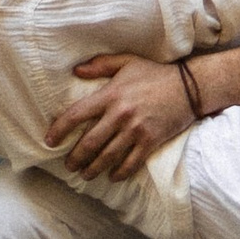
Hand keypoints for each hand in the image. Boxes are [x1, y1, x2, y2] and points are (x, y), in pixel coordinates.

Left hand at [45, 52, 194, 179]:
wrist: (189, 86)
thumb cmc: (155, 73)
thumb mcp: (127, 62)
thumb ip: (101, 65)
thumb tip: (76, 70)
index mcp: (111, 94)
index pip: (77, 115)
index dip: (59, 130)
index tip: (49, 141)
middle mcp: (120, 114)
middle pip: (89, 143)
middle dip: (75, 158)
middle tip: (68, 165)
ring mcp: (136, 130)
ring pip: (107, 157)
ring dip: (92, 169)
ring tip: (85, 174)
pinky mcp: (150, 142)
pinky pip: (130, 163)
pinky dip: (119, 173)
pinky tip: (112, 176)